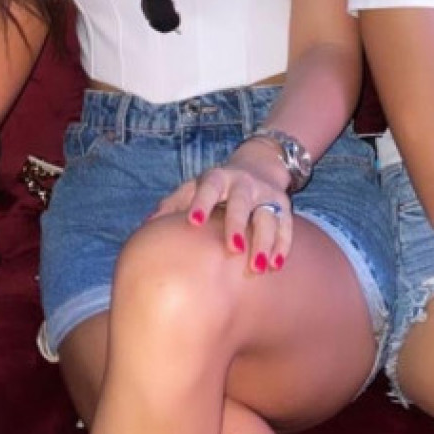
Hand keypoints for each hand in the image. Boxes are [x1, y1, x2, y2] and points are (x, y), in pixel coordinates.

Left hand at [149, 155, 292, 272]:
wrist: (258, 165)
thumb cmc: (216, 187)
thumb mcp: (194, 187)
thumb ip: (173, 204)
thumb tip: (147, 226)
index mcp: (217, 178)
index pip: (208, 188)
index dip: (202, 203)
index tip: (194, 222)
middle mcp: (243, 183)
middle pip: (241, 202)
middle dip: (237, 224)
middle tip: (234, 248)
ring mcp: (265, 194)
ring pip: (267, 216)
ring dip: (264, 241)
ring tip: (259, 267)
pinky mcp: (283, 204)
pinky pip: (285, 225)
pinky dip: (282, 244)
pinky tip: (276, 264)